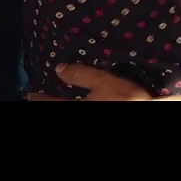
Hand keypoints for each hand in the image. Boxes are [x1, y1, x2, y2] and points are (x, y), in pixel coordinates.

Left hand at [25, 64, 154, 100]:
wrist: (150, 109)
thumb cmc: (126, 99)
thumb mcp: (105, 82)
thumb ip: (81, 75)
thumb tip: (58, 68)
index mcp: (77, 107)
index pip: (51, 102)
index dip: (39, 97)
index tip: (30, 93)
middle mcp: (80, 112)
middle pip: (58, 108)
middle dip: (46, 102)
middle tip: (35, 98)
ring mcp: (89, 112)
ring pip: (67, 111)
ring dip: (57, 103)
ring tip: (54, 100)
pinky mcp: (100, 108)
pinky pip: (83, 108)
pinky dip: (72, 104)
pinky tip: (83, 100)